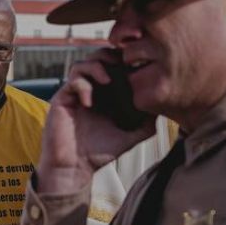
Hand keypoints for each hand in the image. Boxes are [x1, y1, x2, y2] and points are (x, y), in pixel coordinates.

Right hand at [39, 50, 156, 192]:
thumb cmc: (100, 153)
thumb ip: (147, 122)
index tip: (137, 67)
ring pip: (82, 64)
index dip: (125, 61)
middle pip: (98, 57)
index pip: (115, 65)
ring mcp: (75, 94)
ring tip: (107, 80)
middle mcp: (90, 90)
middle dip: (110, 56)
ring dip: (96, 66)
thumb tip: (163, 109)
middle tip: (121, 66)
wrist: (75, 168)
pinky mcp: (62, 99)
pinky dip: (82, 85)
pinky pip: (72, 81)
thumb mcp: (131, 136)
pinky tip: (90, 101)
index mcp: (106, 94)